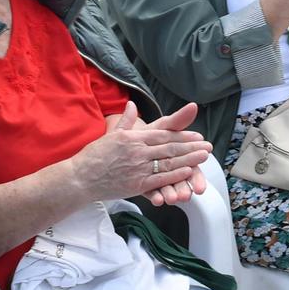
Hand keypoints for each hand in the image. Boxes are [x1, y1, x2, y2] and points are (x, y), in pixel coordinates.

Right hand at [75, 101, 210, 202]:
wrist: (81, 178)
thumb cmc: (95, 156)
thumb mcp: (110, 134)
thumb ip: (124, 121)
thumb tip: (130, 104)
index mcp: (133, 138)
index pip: (162, 135)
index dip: (181, 135)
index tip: (196, 135)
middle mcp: (137, 152)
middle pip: (170, 148)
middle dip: (191, 147)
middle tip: (208, 146)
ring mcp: (138, 169)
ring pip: (168, 163)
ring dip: (189, 159)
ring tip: (204, 157)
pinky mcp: (136, 185)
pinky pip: (160, 178)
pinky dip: (175, 175)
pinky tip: (188, 172)